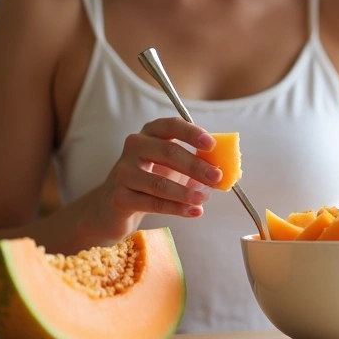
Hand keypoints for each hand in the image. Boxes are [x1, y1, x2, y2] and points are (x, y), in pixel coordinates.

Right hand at [82, 117, 222, 240]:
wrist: (114, 206)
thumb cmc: (150, 180)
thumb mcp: (171, 166)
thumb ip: (194, 162)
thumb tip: (223, 170)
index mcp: (149, 133)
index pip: (171, 125)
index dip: (192, 133)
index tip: (211, 145)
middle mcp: (134, 147)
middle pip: (167, 152)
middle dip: (195, 166)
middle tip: (216, 178)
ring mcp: (123, 172)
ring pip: (158, 182)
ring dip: (185, 192)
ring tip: (204, 199)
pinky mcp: (119, 197)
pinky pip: (151, 203)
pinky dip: (175, 209)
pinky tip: (193, 212)